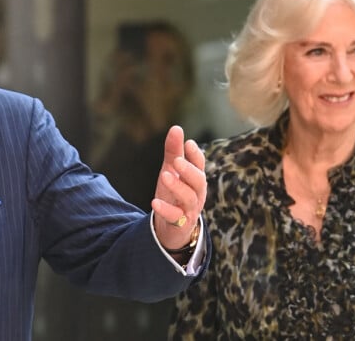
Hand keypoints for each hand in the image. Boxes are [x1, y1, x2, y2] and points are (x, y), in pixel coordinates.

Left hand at [151, 125, 206, 250]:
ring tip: (164, 175)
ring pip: (189, 198)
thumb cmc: (174, 193)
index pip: (200, 165)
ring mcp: (190, 209)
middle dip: (189, 171)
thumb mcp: (171, 170)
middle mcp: (197, 193)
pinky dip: (165, 209)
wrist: (172, 227)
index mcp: (196, 179)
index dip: (195, 155)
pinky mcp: (179, 223)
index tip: (188, 144)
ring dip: (177, 187)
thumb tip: (177, 128)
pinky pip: (175, 217)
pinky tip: (154, 202)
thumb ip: (174, 151)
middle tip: (177, 161)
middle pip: (199, 181)